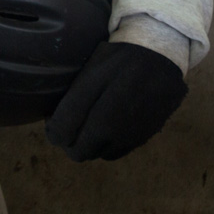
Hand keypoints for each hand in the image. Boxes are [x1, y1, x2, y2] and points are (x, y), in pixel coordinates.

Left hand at [45, 42, 187, 161]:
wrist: (161, 58)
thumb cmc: (120, 59)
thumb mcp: (91, 71)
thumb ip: (72, 101)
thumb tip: (54, 122)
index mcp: (94, 109)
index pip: (60, 134)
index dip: (52, 129)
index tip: (53, 118)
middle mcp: (110, 129)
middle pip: (77, 153)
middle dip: (68, 141)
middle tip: (69, 123)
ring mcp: (127, 138)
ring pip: (96, 154)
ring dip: (88, 144)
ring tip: (89, 123)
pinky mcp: (141, 140)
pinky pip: (115, 153)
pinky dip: (106, 145)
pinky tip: (108, 126)